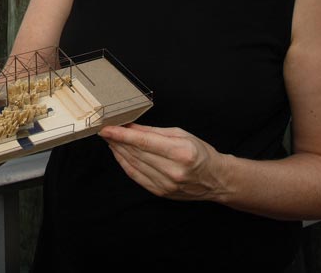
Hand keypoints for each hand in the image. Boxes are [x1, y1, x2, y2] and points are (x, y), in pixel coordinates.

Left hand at [99, 123, 228, 201]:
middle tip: (105, 130)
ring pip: (133, 165)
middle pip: (136, 153)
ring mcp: (166, 184)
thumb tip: (130, 126)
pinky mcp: (160, 192)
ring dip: (118, 151)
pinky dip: (125, 164)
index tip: (106, 129)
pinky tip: (119, 153)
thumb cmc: (200, 152)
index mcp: (180, 152)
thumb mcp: (180, 134)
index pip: (143, 142)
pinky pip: (136, 176)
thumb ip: (153, 132)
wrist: (215, 179)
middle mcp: (172, 170)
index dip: (122, 135)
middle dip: (117, 141)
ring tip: (110, 140)